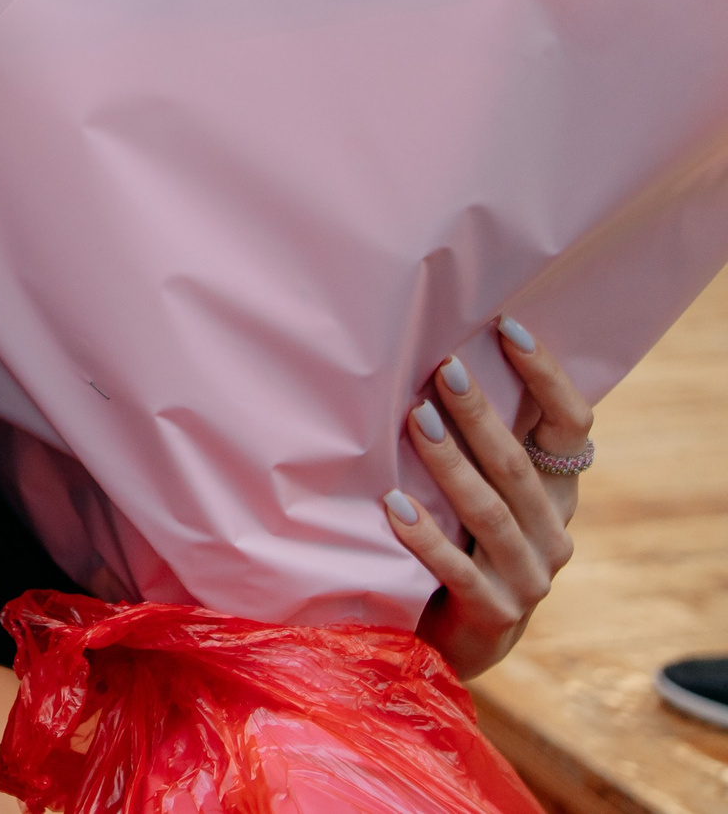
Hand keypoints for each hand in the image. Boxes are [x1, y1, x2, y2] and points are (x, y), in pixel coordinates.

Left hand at [385, 318, 593, 678]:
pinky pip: (458, 571)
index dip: (546, 377)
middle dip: (481, 414)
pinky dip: (426, 537)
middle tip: (444, 369)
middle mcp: (554, 532)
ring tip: (414, 421)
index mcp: (557, 493)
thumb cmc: (461, 540)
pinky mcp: (495, 613)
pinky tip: (394, 505)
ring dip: (450, 465)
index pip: (571, 426)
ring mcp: (529, 577)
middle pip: (519, 465)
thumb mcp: (480, 490)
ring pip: (490, 513)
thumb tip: (438, 354)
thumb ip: (477, 443)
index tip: (508, 327)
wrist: (459, 637)